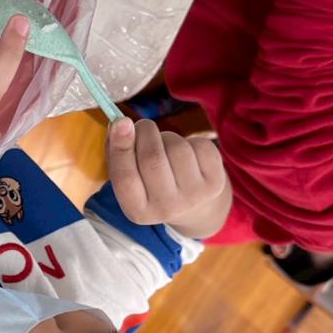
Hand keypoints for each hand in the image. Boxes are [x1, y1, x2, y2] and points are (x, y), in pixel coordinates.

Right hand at [108, 118, 229, 235]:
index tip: (120, 121)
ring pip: (177, 148)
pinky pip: (200, 146)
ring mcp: (194, 197)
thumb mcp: (130, 175)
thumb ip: (117, 151)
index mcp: (137, 211)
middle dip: (145, 132)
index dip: (121, 147)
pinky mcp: (215, 183)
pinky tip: (188, 154)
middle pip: (152, 159)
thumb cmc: (151, 182)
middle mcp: (166, 209)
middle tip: (142, 126)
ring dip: (168, 137)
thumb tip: (119, 124)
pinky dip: (190, 141)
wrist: (193, 205)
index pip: (125, 178)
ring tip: (166, 147)